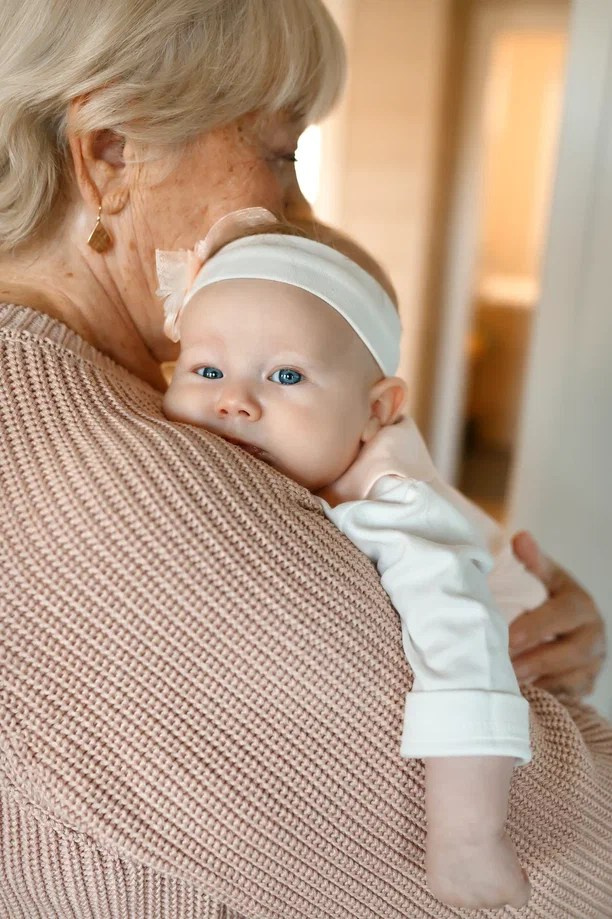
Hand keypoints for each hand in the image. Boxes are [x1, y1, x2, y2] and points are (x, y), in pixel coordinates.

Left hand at [426, 829, 530, 908]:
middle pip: (482, 895)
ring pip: (501, 893)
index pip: (461, 891)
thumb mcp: (442, 847)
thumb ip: (453, 865)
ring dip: (502, 875)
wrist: (465, 820)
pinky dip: (521, 882)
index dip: (470, 872)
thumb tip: (465, 862)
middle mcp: (463, 901)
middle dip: (486, 876)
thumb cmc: (450, 823)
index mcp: (442, 889)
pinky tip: (518, 868)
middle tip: (486, 852)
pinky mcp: (508, 893)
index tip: (472, 856)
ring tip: (496, 850)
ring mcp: (488, 900)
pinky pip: (521, 894)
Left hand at [509, 531, 605, 696]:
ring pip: (570, 678)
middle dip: (535, 660)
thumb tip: (520, 538)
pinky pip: (568, 695)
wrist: (569, 624)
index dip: (536, 627)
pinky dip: (545, 695)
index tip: (509, 636)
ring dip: (539, 682)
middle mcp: (593, 635)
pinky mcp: (586, 684)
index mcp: (581, 605)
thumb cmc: (549, 598)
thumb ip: (534, 560)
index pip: (563, 615)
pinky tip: (522, 696)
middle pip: (569, 652)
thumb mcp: (546, 576)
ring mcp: (593, 663)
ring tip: (510, 685)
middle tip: (505, 667)